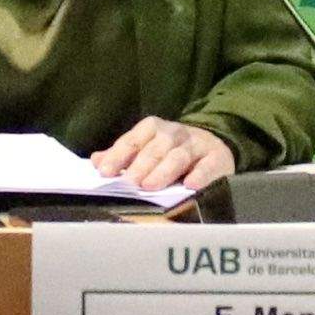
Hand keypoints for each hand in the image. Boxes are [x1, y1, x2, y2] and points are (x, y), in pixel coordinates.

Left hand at [91, 116, 234, 195]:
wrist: (214, 146)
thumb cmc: (171, 152)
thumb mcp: (146, 149)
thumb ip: (123, 156)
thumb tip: (96, 161)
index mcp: (153, 129)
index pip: (133, 139)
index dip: (118, 155)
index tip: (105, 172)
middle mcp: (175, 133)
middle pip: (156, 147)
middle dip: (141, 165)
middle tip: (129, 183)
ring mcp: (197, 144)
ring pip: (179, 155)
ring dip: (163, 170)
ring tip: (150, 186)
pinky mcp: (218, 158)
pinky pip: (208, 165)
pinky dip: (200, 175)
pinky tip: (190, 185)